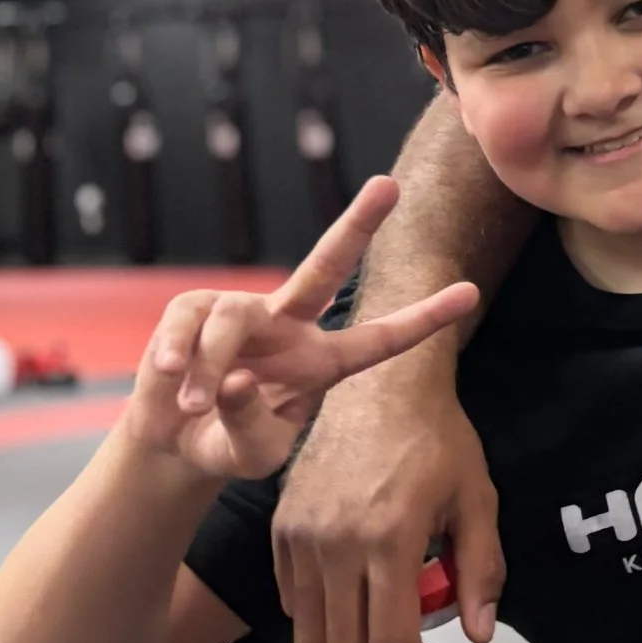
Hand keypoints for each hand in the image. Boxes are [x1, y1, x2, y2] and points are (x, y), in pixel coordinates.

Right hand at [159, 178, 476, 434]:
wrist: (172, 442)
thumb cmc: (225, 444)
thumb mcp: (249, 456)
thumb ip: (249, 427)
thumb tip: (238, 380)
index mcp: (321, 363)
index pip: (380, 340)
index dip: (423, 318)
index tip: (470, 292)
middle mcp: (289, 326)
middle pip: (327, 265)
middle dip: (357, 224)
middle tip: (389, 186)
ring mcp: (243, 313)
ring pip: (232, 318)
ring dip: (211, 364)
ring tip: (196, 404)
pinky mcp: (192, 309)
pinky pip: (189, 322)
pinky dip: (177, 352)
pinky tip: (171, 377)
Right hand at [271, 326, 502, 642]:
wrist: (381, 387)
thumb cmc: (438, 441)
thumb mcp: (478, 500)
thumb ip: (481, 570)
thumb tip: (480, 635)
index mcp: (390, 539)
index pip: (388, 640)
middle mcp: (336, 545)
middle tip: (408, 641)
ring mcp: (301, 537)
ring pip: (309, 634)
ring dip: (346, 642)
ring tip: (378, 618)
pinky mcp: (280, 528)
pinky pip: (290, 600)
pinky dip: (319, 612)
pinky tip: (351, 589)